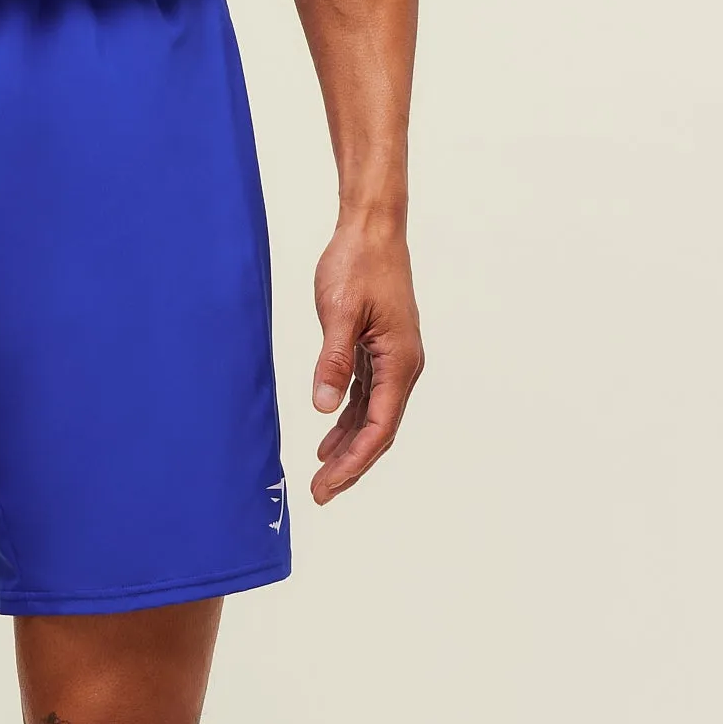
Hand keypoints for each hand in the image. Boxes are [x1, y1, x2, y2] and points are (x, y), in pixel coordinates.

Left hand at [309, 215, 423, 504]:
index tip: (327, 485)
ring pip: (371, 418)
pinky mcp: (378, 352)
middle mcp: (402, 367)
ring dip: (348, 448)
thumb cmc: (359, 264)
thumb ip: (333, 361)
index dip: (353, 462)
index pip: (378, 428)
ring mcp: (392, 361)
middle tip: (319, 494)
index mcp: (400, 362)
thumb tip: (325, 408)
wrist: (371, 229)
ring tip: (322, 476)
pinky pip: (365, 399)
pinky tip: (329, 440)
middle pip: (378, 431)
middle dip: (350, 465)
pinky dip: (348, 422)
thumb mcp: (340, 313)